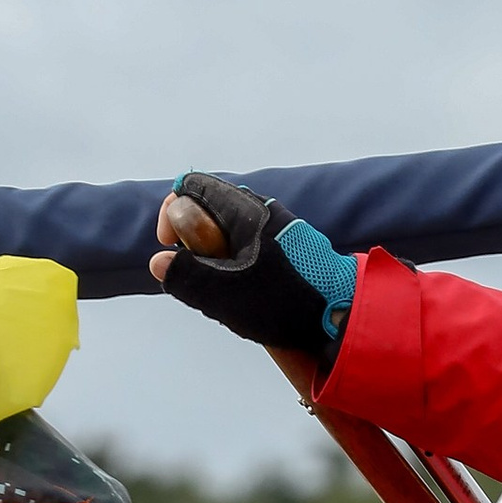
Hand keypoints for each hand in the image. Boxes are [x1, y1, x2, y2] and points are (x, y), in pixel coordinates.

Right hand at [151, 173, 357, 356]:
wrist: (342, 316)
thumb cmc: (284, 301)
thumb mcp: (225, 293)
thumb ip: (186, 275)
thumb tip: (159, 262)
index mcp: (244, 209)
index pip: (192, 186)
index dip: (171, 212)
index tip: (170, 246)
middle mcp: (261, 210)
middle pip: (207, 212)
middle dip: (192, 244)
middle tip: (200, 278)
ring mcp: (276, 229)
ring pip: (227, 234)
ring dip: (214, 261)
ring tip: (225, 294)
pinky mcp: (286, 249)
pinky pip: (248, 249)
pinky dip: (236, 269)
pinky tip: (247, 298)